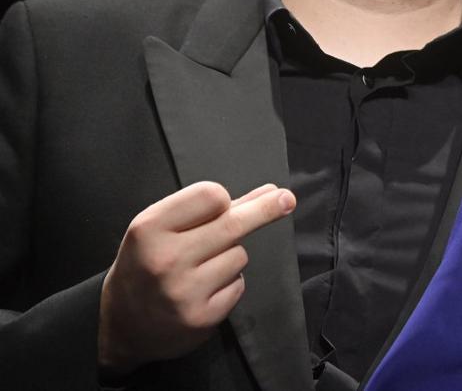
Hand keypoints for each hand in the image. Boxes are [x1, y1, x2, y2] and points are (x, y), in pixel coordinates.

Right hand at [97, 181, 295, 375]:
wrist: (120, 325)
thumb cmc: (147, 263)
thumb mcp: (163, 228)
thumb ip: (211, 209)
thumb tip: (271, 191)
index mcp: (150, 228)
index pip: (210, 196)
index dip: (221, 199)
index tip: (223, 203)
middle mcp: (166, 259)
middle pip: (233, 224)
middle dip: (266, 209)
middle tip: (287, 199)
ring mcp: (184, 291)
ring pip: (239, 256)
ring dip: (231, 256)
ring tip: (201, 268)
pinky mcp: (201, 318)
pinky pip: (238, 285)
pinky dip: (230, 283)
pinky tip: (205, 290)